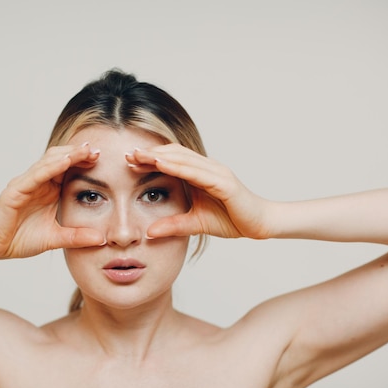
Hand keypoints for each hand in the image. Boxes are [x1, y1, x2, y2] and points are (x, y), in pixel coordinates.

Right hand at [0, 143, 104, 258]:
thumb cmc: (20, 239)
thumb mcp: (55, 238)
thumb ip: (77, 237)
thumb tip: (102, 239)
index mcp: (48, 189)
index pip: (67, 169)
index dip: (83, 162)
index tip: (101, 159)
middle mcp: (37, 182)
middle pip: (59, 159)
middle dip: (78, 154)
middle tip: (97, 151)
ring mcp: (26, 184)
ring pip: (48, 162)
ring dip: (67, 155)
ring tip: (85, 151)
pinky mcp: (15, 190)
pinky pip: (35, 175)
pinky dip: (50, 167)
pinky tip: (65, 161)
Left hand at [126, 144, 271, 239]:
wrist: (259, 224)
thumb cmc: (232, 220)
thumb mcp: (195, 224)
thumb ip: (173, 225)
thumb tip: (149, 232)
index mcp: (200, 174)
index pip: (171, 160)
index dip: (151, 159)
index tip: (129, 161)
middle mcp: (207, 168)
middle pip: (174, 154)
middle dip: (150, 154)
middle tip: (127, 154)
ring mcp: (216, 172)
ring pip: (183, 159)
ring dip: (159, 156)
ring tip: (139, 156)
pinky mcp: (224, 182)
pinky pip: (196, 172)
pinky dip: (178, 167)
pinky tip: (161, 164)